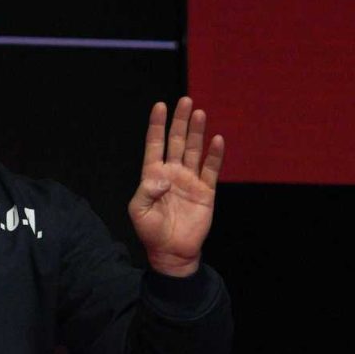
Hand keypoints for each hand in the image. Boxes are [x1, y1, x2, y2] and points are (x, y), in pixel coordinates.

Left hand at [128, 97, 223, 276]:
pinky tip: (216, 140)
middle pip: (177, 141)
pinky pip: (211, 169)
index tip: (160, 106)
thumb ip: (146, 191)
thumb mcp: (138, 211)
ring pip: (194, 150)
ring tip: (199, 113)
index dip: (157, 125)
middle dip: (180, 122)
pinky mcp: (205, 191)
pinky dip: (214, 155)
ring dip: (196, 132)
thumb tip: (163, 177)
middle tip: (185, 101)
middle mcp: (173, 173)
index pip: (155, 144)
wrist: (172, 252)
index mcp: (153, 175)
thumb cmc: (151, 232)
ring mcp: (190, 180)